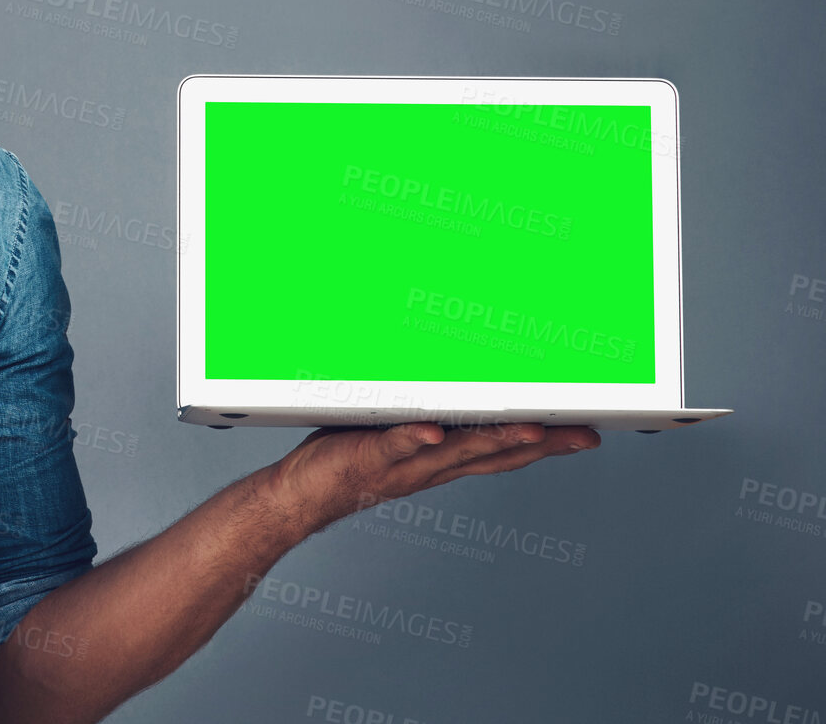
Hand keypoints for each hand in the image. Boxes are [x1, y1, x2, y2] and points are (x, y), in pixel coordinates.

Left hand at [258, 421, 600, 537]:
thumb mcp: (397, 436)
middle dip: (540, 445)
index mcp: (440, 462)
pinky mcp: (368, 456)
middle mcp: (429, 466)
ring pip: (455, 452)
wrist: (301, 496)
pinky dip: (413, 437)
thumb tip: (454, 390)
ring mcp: (402, 464)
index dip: (545, 447)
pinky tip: (432, 431)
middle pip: (492, 454)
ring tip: (530, 430)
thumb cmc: (346, 459)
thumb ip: (426, 417)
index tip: (585, 435)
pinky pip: (394, 446)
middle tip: (582, 435)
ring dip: (492, 441)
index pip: (501, 454)